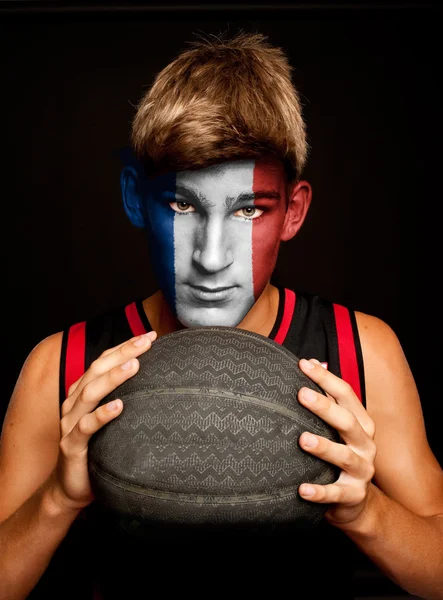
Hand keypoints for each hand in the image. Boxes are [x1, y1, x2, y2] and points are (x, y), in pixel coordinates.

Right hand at [47, 331, 156, 511]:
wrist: (70, 488)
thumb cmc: (97, 449)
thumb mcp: (111, 420)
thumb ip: (125, 399)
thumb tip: (159, 382)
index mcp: (84, 393)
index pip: (103, 361)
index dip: (125, 347)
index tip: (149, 336)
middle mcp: (75, 403)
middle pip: (97, 370)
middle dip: (123, 353)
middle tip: (146, 342)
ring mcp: (71, 423)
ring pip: (91, 393)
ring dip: (113, 377)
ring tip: (134, 365)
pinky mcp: (72, 445)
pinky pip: (86, 427)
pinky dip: (102, 415)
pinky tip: (119, 406)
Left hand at [297, 358, 376, 526]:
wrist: (355, 501)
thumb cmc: (340, 454)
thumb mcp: (338, 426)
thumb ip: (328, 398)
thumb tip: (315, 362)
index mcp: (361, 423)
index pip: (346, 395)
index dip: (326, 378)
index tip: (304, 364)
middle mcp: (365, 444)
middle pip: (347, 421)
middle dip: (325, 407)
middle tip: (302, 394)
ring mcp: (362, 471)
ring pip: (345, 457)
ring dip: (324, 447)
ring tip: (303, 439)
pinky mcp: (353, 496)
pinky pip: (336, 494)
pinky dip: (320, 492)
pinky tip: (302, 489)